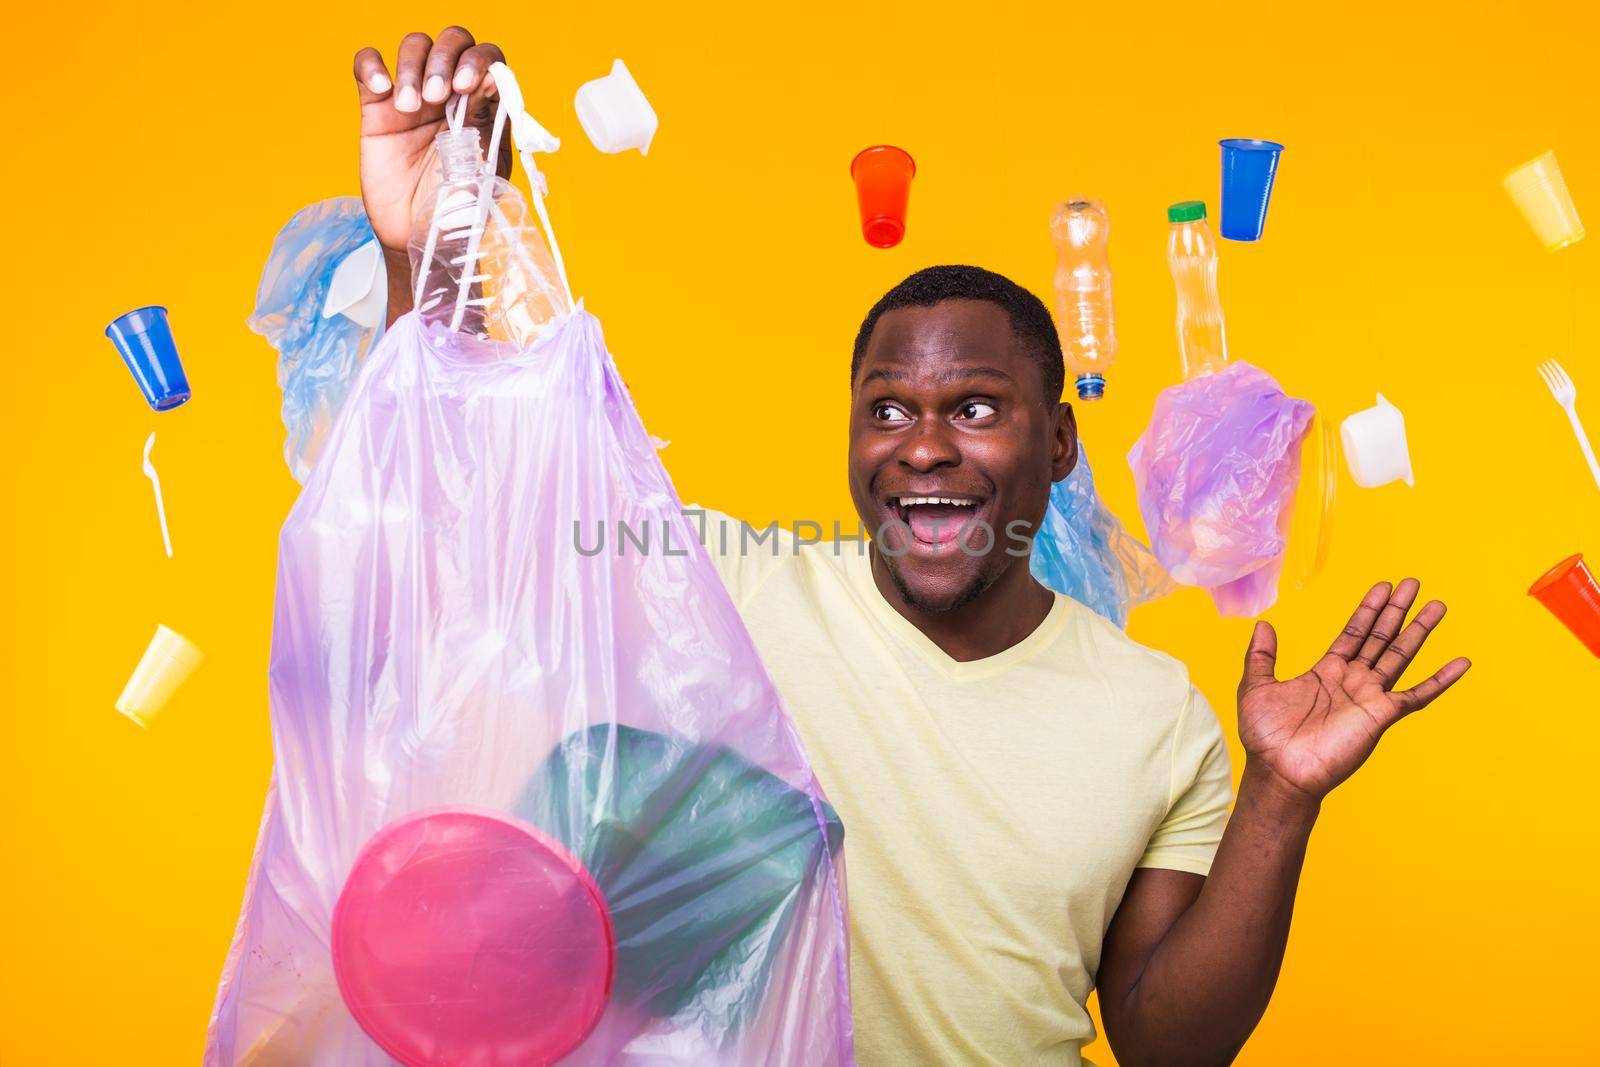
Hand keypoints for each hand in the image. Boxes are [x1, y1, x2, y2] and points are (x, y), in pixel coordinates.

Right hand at [351, 27, 511, 254]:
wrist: (420, 238)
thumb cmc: (459, 210)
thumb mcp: (484, 172)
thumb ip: (487, 126)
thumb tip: (486, 83)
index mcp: (484, 106)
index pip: (487, 57)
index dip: (478, 60)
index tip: (468, 87)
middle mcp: (451, 94)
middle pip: (452, 41)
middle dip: (445, 58)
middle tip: (437, 96)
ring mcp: (413, 96)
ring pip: (413, 45)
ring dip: (412, 65)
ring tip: (409, 106)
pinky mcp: (377, 107)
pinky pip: (367, 65)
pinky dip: (372, 66)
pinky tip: (382, 90)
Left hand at [1236, 579, 1470, 801]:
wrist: (1280, 771)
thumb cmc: (1266, 737)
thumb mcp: (1256, 687)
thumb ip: (1262, 656)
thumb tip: (1263, 624)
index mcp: (1326, 672)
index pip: (1353, 633)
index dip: (1368, 610)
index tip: (1383, 586)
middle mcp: (1352, 680)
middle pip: (1380, 637)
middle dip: (1396, 610)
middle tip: (1413, 583)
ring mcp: (1369, 697)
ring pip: (1400, 656)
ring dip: (1419, 631)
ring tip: (1437, 606)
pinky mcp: (1381, 715)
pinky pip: (1417, 695)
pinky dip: (1440, 679)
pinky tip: (1461, 662)